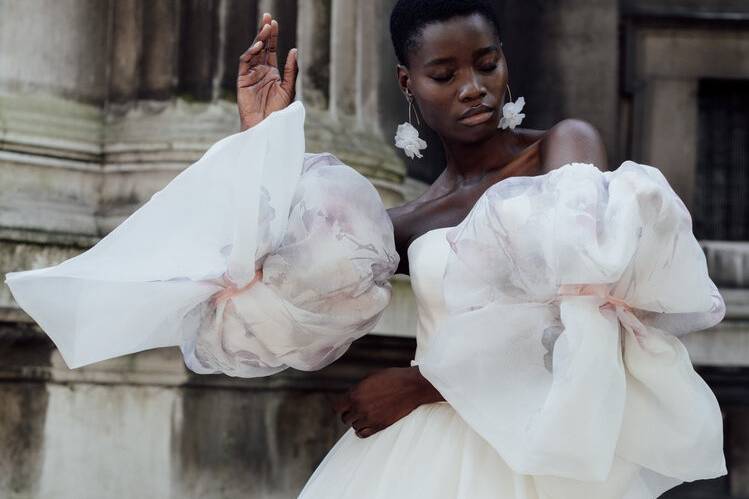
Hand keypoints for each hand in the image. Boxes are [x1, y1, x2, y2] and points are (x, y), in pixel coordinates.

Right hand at [237, 13, 298, 130]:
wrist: (267, 126)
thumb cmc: (279, 111)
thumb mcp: (289, 88)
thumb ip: (291, 70)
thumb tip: (294, 50)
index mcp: (272, 72)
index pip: (272, 49)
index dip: (273, 36)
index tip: (274, 22)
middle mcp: (261, 70)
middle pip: (262, 47)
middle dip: (264, 32)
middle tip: (268, 17)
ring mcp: (251, 74)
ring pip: (253, 52)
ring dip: (259, 40)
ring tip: (266, 29)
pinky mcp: (242, 80)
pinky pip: (245, 62)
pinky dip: (251, 53)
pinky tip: (259, 46)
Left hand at [331, 367, 435, 438]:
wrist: (412, 386)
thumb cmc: (392, 378)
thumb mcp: (370, 378)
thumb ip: (357, 389)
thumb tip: (350, 397)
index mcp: (355, 394)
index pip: (337, 407)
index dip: (340, 406)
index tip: (344, 406)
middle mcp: (360, 407)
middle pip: (345, 418)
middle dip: (349, 413)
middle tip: (357, 409)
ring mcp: (370, 418)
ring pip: (354, 426)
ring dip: (358, 421)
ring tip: (366, 414)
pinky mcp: (380, 426)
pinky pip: (363, 434)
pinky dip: (362, 431)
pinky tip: (365, 425)